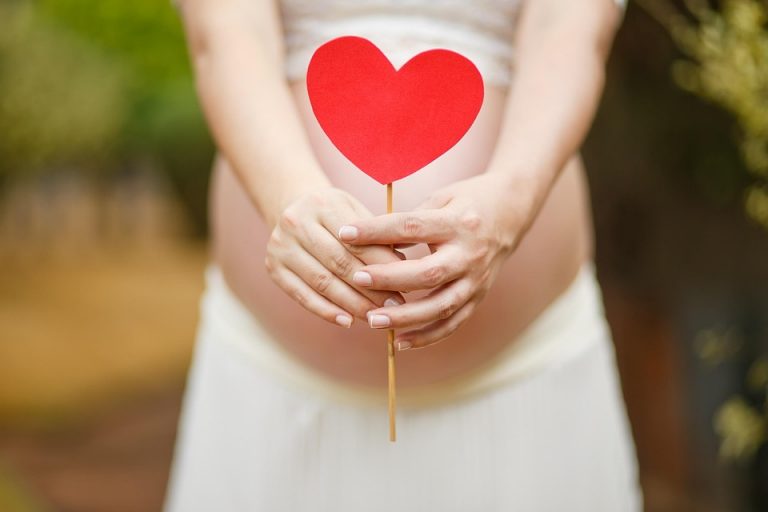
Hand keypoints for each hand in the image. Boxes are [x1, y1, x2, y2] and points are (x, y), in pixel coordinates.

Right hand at [266, 187, 403, 327]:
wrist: (293, 208)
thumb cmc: (336, 215)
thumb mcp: (356, 213)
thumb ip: (377, 238)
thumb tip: (404, 269)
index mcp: (322, 204)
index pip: (357, 241)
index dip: (382, 265)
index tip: (406, 284)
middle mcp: (297, 222)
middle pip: (339, 263)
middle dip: (370, 288)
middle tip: (395, 306)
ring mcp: (281, 246)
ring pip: (323, 282)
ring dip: (352, 304)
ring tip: (376, 317)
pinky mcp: (273, 268)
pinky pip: (302, 295)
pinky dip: (326, 311)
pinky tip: (347, 322)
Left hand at [338, 173, 534, 348]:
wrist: (512, 212)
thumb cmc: (467, 201)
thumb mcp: (441, 198)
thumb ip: (410, 220)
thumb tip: (369, 241)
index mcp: (458, 223)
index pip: (412, 226)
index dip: (377, 231)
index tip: (345, 233)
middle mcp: (470, 254)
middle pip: (428, 272)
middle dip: (390, 278)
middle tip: (356, 279)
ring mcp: (477, 280)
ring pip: (440, 305)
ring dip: (405, 317)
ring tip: (372, 320)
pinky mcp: (478, 297)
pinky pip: (453, 323)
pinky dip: (427, 336)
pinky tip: (399, 343)